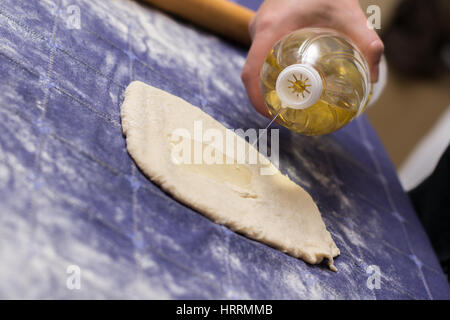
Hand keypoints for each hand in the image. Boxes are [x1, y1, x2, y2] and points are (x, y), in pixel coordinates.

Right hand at [241, 0, 383, 116]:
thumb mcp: (349, 14)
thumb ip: (367, 42)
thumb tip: (374, 78)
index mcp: (271, 28)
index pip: (251, 71)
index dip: (256, 98)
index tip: (270, 114)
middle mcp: (259, 29)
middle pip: (253, 72)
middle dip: (264, 97)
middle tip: (286, 113)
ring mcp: (258, 28)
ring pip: (256, 64)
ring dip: (267, 84)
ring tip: (288, 100)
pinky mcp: (262, 28)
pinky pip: (260, 55)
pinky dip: (269, 71)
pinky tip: (287, 79)